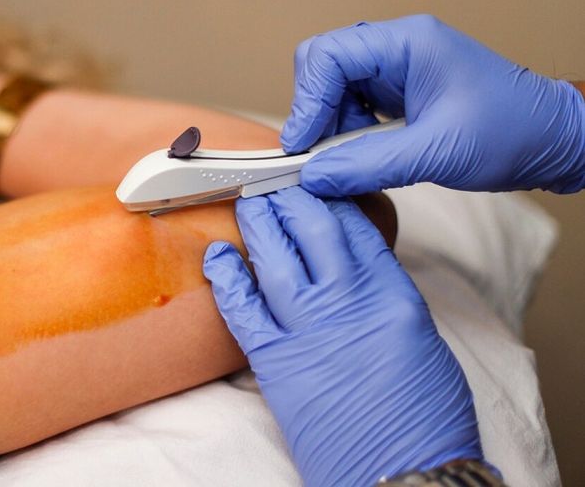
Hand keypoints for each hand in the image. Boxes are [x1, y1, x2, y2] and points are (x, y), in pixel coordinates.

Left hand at [203, 188, 482, 484]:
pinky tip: (218, 254)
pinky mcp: (274, 360)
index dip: (330, 199)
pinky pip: (241, 306)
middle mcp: (349, 301)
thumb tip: (353, 269)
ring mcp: (308, 328)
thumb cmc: (424, 416)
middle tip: (276, 183)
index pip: (355, 227)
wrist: (403, 473)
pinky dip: (226, 276)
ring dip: (259, 223)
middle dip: (291, 198)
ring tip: (249, 203)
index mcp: (391, 294)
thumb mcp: (420, 339)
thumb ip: (384, 294)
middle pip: (312, 230)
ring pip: (274, 256)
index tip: (315, 185)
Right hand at [280, 14, 584, 194]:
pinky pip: (352, 108)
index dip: (307, 101)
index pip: (330, 56)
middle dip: (314, 112)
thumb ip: (369, 164)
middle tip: (317, 154)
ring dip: (329, 129)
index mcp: (407, 43)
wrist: (551, 142)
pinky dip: (345, 136)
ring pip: (333, 91)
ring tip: (346, 163)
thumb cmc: (512, 132)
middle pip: (324, 67)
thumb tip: (314, 177)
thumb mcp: (437, 153)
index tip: (301, 146)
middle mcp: (396, 49)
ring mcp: (395, 71)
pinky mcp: (398, 95)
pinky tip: (360, 159)